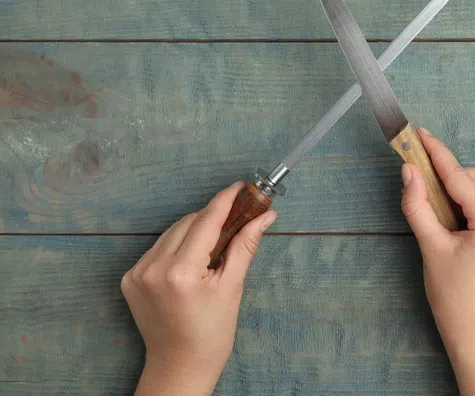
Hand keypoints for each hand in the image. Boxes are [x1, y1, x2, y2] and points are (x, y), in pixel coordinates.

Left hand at [121, 182, 276, 395]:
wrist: (179, 366)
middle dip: (214, 216)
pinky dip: (177, 245)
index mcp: (181, 272)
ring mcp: (137, 273)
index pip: (206, 221)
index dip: (226, 200)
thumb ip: (244, 246)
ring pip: (172, 232)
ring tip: (217, 240)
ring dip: (195, 229)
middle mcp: (153, 268)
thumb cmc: (211, 334)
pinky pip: (158, 247)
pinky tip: (193, 258)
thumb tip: (265, 216)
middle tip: (238, 214)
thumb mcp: (232, 287)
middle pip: (188, 223)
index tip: (241, 187)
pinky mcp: (130, 278)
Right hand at [400, 128, 474, 394]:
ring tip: (424, 193)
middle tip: (412, 168)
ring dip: (450, 186)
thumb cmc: (454, 295)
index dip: (436, 153)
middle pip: (470, 178)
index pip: (460, 177)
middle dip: (441, 172)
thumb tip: (408, 171)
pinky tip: (442, 207)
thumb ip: (418, 205)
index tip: (419, 132)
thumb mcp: (431, 247)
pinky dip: (460, 199)